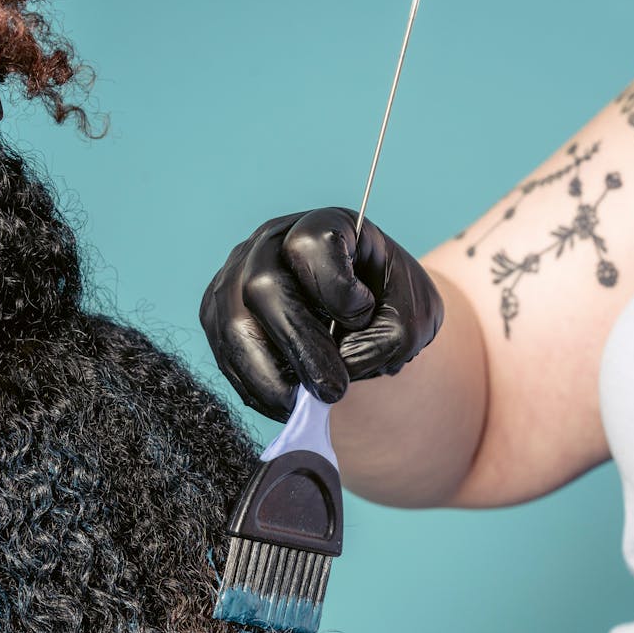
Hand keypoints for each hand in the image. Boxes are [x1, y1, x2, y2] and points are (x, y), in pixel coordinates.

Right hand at [200, 207, 444, 420]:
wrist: (365, 324)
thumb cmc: (389, 309)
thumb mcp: (413, 317)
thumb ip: (386, 339)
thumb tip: (338, 367)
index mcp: (321, 227)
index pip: (311, 244)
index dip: (336, 286)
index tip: (362, 315)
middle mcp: (268, 247)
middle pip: (263, 288)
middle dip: (300, 346)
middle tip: (334, 390)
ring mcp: (235, 283)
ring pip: (235, 330)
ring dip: (272, 378)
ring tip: (305, 406)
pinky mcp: (219, 323)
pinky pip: (227, 361)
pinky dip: (258, 391)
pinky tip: (287, 404)